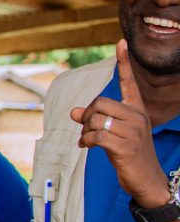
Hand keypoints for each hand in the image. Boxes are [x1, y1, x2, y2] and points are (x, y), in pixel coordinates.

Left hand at [69, 40, 171, 206]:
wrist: (147, 179)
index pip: (129, 82)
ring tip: (87, 140)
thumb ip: (95, 120)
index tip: (120, 42)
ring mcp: (133, 131)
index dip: (123, 62)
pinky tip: (87, 147)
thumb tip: (74, 112)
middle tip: (86, 130)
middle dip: (87, 117)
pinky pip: (95, 136)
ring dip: (85, 132)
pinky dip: (86, 142)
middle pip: (100, 103)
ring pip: (95, 120)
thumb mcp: (112, 134)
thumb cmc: (129, 154)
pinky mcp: (125, 146)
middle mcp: (137, 116)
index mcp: (137, 110)